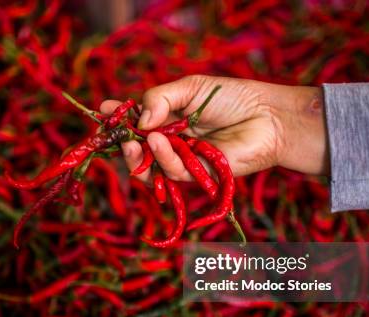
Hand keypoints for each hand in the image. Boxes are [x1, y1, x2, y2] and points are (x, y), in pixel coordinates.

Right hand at [100, 75, 327, 182]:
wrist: (266, 116)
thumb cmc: (231, 98)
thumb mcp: (189, 88)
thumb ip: (159, 98)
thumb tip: (139, 119)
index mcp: (167, 120)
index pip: (136, 123)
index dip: (118, 119)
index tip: (102, 110)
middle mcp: (171, 143)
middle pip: (137, 152)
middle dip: (122, 145)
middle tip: (119, 136)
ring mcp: (183, 161)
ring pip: (149, 169)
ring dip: (138, 156)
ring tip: (136, 141)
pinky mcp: (196, 177)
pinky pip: (171, 172)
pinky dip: (162, 158)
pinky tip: (160, 142)